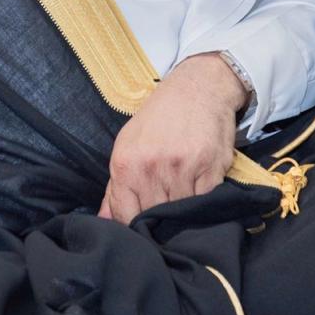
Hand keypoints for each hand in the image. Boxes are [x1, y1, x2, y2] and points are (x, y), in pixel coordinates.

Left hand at [98, 53, 248, 223]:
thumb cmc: (160, 118)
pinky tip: (198, 186)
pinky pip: (204, 203)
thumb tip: (104, 220)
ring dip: (182, 211)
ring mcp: (182, 169)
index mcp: (126, 162)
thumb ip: (116, 187)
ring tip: (182, 193)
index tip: (143, 225)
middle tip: (165, 207)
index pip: (126, 216)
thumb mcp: (128, 144)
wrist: (198, 89)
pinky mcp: (211, 170)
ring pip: (180, 214)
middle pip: (154, 217)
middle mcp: (152, 167)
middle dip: (159, 219)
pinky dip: (202, 201)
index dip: (134, 226)